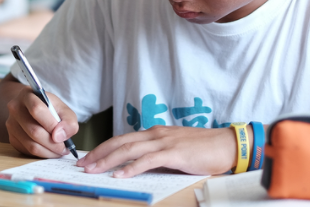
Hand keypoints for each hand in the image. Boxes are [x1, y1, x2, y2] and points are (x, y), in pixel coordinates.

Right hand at [5, 85, 78, 157]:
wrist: (33, 110)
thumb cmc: (51, 109)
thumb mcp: (64, 110)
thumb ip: (68, 121)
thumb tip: (59, 136)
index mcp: (27, 95)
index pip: (36, 109)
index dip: (51, 124)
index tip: (62, 135)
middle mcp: (15, 108)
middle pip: (34, 131)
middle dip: (53, 143)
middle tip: (65, 148)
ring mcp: (11, 124)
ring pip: (31, 144)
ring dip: (49, 151)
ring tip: (60, 150)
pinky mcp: (12, 138)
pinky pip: (28, 151)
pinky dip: (42, 154)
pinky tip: (51, 150)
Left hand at [77, 126, 236, 177]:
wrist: (227, 144)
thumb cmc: (204, 149)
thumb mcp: (175, 148)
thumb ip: (158, 153)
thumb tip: (139, 165)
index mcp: (155, 133)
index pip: (123, 139)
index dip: (104, 148)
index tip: (89, 158)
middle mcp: (156, 134)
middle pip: (121, 142)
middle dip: (99, 153)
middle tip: (82, 164)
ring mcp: (164, 142)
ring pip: (129, 150)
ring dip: (108, 160)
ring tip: (93, 170)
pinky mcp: (174, 153)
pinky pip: (147, 160)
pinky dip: (131, 168)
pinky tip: (119, 175)